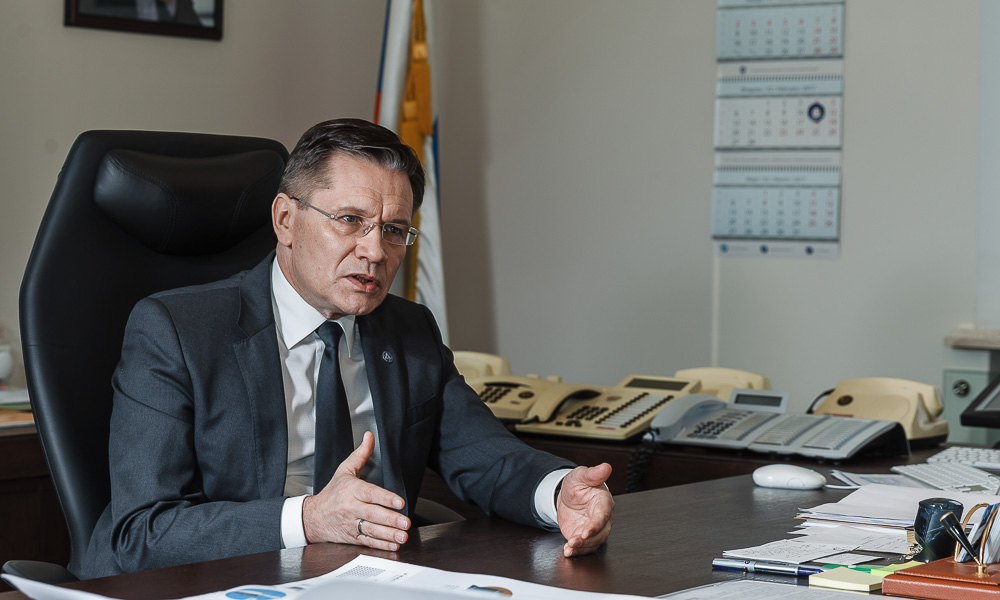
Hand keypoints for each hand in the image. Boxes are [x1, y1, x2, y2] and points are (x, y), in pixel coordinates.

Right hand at [302, 431, 410, 550]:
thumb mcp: (344, 470)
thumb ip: (360, 454)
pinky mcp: (352, 537)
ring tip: (403, 536)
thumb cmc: (332, 493)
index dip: (386, 498)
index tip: (400, 502)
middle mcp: (351, 508)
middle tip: (406, 522)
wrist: (312, 517)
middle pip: (373, 514)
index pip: (370, 494)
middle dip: (390, 519)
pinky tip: (393, 545)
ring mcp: (351, 524)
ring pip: (372, 530)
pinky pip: (368, 542)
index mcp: (351, 490)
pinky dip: (381, 545)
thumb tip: (369, 436)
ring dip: (389, 535)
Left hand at [555, 463, 613, 556]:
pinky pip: (585, 547)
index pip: (603, 515)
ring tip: (569, 548)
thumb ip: (593, 473)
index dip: (596, 524)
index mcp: (603, 501)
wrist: (567, 496)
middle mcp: (603, 517)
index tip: (586, 531)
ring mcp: (595, 528)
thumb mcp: (581, 475)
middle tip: (574, 541)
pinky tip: (568, 552)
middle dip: (588, 539)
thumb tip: (606, 467)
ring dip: (582, 547)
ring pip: (594, 542)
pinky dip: (577, 551)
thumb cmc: (578, 484)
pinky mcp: (586, 536)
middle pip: (601, 532)